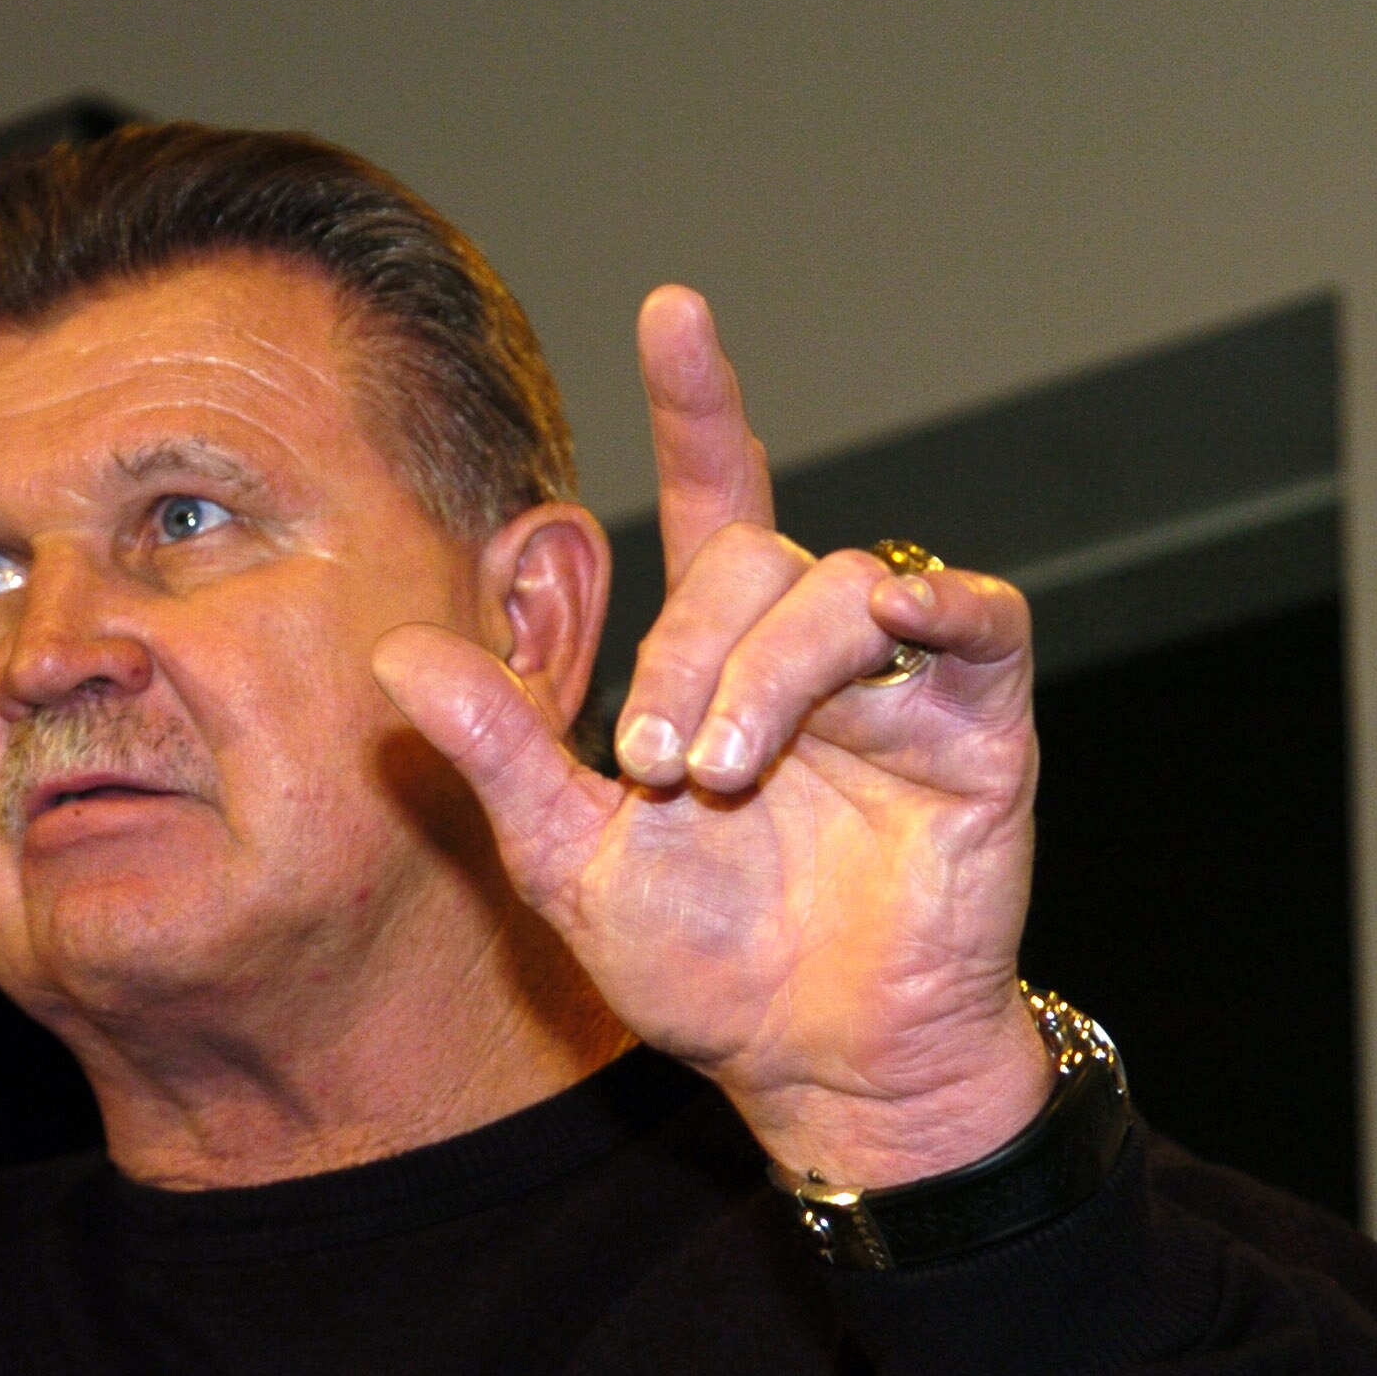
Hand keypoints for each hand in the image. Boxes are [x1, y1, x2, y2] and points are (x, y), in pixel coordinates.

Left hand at [373, 287, 1048, 1187]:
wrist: (817, 1067)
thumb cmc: (707, 967)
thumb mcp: (571, 859)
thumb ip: (498, 755)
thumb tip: (393, 653)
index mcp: (721, 664)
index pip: (714, 498)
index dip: (696, 405)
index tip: (670, 309)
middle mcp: (814, 653)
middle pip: (750, 555)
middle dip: (684, 649)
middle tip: (657, 769)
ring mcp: (903, 681)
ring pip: (839, 586)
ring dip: (763, 672)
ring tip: (716, 778)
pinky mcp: (983, 722)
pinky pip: (971, 616)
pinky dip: (921, 617)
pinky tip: (869, 664)